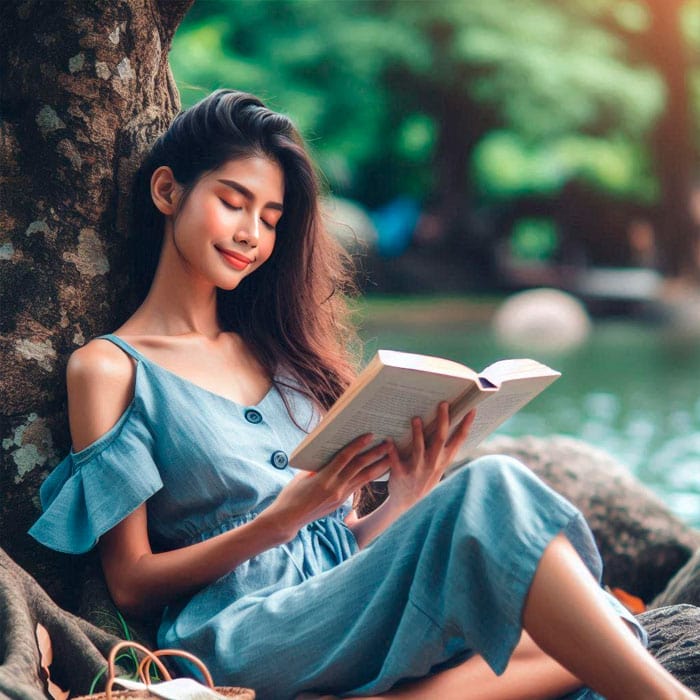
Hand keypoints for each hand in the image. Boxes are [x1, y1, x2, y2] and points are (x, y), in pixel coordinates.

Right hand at [267, 434, 392, 540]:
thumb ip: (318, 463)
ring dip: (378, 466)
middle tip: (388, 443)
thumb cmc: (291, 493)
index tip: (370, 435)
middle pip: (360, 467)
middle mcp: (336, 487)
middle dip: (376, 454)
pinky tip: (377, 470)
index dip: (358, 445)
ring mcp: (340, 496)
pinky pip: (358, 486)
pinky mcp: (341, 502)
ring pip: (364, 478)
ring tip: (389, 456)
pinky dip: (368, 477)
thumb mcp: (303, 474)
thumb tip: (330, 449)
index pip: (345, 458)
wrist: (289, 519)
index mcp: (324, 478)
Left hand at [385, 403, 475, 509]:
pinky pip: (396, 461)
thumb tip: (445, 422)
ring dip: (417, 433)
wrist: (408, 503)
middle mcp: (434, 464)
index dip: (466, 424)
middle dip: (443, 420)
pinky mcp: (401, 474)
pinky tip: (388, 439)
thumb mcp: (438, 466)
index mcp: (444, 460)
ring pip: (419, 449)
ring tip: (415, 418)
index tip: (471, 409)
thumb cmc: (424, 478)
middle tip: (443, 404)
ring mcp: (418, 470)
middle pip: (440, 439)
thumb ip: (442, 448)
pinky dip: (392, 450)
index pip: (459, 440)